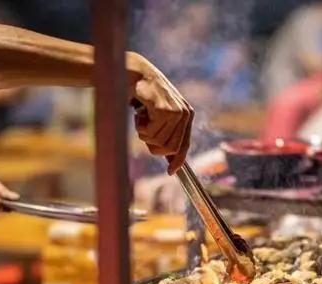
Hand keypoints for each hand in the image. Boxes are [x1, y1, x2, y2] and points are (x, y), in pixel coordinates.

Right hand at [128, 53, 193, 174]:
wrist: (135, 73)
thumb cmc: (144, 94)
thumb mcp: (158, 114)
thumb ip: (166, 132)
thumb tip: (169, 157)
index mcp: (187, 115)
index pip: (185, 145)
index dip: (177, 160)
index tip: (170, 172)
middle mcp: (186, 113)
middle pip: (171, 148)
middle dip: (153, 145)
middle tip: (143, 130)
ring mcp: (177, 112)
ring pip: (159, 142)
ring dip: (144, 133)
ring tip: (141, 117)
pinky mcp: (165, 111)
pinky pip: (151, 133)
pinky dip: (141, 127)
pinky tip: (139, 112)